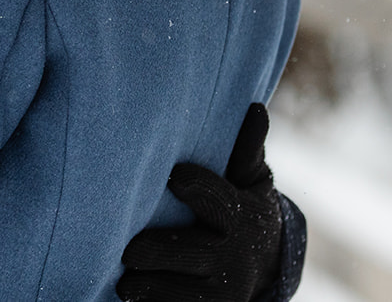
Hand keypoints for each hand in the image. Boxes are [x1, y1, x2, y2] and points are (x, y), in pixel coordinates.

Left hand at [116, 103, 283, 301]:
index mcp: (242, 219)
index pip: (218, 201)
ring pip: (171, 293)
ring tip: (125, 277)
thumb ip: (247, 150)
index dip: (196, 187)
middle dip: (152, 250)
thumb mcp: (253, 183)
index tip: (173, 176)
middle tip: (128, 247)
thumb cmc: (244, 212)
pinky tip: (133, 296)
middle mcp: (232, 260)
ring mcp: (219, 295)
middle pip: (185, 252)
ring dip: (143, 286)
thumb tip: (255, 107)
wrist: (265, 271)